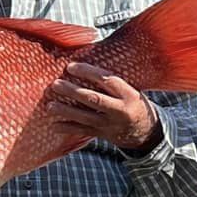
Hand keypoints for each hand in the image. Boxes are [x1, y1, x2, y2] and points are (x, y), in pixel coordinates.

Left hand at [45, 64, 163, 151]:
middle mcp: (120, 110)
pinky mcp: (103, 135)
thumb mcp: (131, 90)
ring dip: (66, 111)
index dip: (88, 72)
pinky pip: (83, 132)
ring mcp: (111, 125)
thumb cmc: (134, 104)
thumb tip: (87, 61)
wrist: (146, 132)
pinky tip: (54, 125)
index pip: (107, 80)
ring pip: (86, 118)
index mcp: (129, 95)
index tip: (71, 66)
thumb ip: (112, 82)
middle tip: (56, 84)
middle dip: (73, 92)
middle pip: (94, 100)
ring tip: (50, 105)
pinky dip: (68, 129)